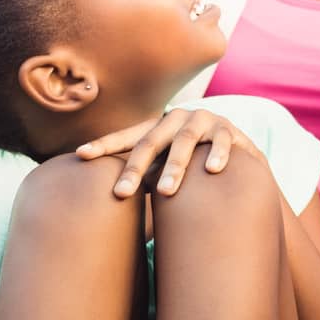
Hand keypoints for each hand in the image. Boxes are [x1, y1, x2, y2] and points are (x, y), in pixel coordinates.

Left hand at [75, 107, 261, 198]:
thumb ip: (146, 175)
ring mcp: (203, 121)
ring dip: (175, 166)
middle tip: (122, 193)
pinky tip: (211, 170)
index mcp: (158, 127)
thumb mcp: (165, 166)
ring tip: (166, 191)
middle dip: (135, 167)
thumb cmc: (191, 163)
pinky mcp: (228, 129)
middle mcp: (177, 119)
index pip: (127, 137)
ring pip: (184, 142)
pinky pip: (222, 141)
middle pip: (151, 142)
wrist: (237, 150)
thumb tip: (108, 200)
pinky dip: (218, 154)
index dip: (105, 145)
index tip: (81, 154)